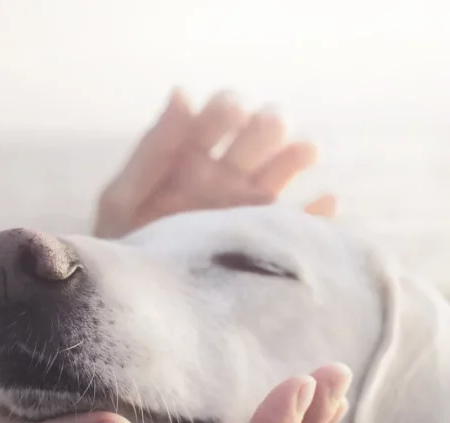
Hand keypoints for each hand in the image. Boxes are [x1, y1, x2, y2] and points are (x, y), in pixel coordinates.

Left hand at [95, 89, 337, 239]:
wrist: (137, 303)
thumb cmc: (124, 247)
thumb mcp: (125, 198)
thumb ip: (154, 148)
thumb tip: (183, 92)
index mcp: (191, 156)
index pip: (220, 115)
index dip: (229, 108)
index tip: (232, 112)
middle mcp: (225, 175)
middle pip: (259, 134)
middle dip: (266, 125)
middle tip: (266, 129)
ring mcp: (249, 207)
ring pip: (285, 169)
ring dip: (296, 156)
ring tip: (303, 153)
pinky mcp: (267, 241)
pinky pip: (302, 224)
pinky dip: (318, 214)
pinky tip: (325, 203)